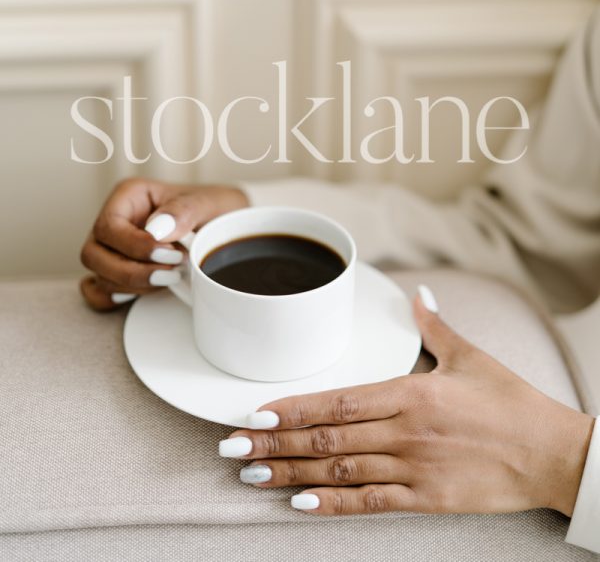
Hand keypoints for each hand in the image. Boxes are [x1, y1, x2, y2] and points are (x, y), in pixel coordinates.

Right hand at [80, 179, 247, 310]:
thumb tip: (156, 229)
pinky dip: (115, 299)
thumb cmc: (213, 209)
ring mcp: (112, 249)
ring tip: (172, 276)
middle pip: (93, 254)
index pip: (108, 226)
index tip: (169, 253)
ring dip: (133, 285)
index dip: (134, 246)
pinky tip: (146, 291)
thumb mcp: (208, 203)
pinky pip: (97, 292)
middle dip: (132, 271)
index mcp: (129, 196)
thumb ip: (184, 211)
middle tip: (172, 271)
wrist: (225, 228)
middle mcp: (115, 222)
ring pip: (98, 275)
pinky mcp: (117, 272)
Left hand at [221, 289, 593, 517]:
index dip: (292, 408)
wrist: (552, 453)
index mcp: (411, 391)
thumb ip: (434, 327)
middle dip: (273, 442)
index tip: (255, 412)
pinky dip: (332, 503)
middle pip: (326, 438)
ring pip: (339, 471)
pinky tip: (299, 503)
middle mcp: (405, 430)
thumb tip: (417, 296)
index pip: (337, 400)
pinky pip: (370, 502)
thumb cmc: (512, 402)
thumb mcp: (471, 356)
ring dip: (290, 472)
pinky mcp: (427, 499)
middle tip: (231, 446)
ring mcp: (414, 467)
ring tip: (251, 474)